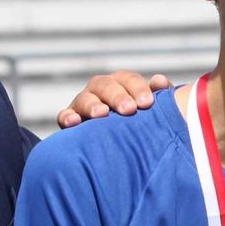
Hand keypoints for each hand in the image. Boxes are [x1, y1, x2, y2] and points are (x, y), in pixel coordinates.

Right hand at [58, 70, 172, 126]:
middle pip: (106, 85)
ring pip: (85, 98)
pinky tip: (74, 122)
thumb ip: (159, 96)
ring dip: (93, 105)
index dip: (138, 88)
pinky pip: (65, 116)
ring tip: (102, 113)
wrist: (118, 146)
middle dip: (118, 96)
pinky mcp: (70, 119)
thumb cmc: (140, 124)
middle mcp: (100, 89)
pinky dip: (68, 117)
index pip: (129, 79)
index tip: (147, 103)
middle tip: (129, 109)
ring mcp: (83, 103)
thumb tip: (159, 81)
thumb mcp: (151, 110)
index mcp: (122, 84)